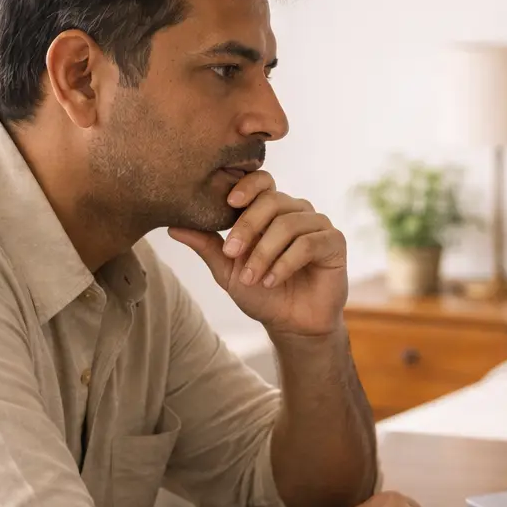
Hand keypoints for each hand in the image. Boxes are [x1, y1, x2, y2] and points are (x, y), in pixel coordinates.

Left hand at [168, 170, 347, 337]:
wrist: (291, 324)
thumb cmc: (261, 293)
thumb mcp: (227, 270)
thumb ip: (206, 246)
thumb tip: (172, 227)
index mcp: (272, 211)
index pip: (262, 182)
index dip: (247, 186)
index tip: (228, 203)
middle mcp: (296, 211)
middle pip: (273, 201)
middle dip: (248, 227)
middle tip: (232, 253)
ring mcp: (318, 225)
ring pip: (289, 224)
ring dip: (265, 253)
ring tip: (252, 278)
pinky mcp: (334, 242)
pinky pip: (309, 243)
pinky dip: (285, 263)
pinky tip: (271, 281)